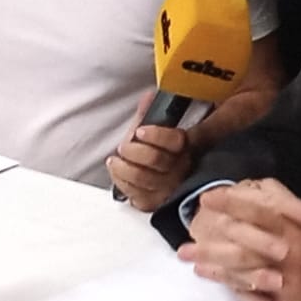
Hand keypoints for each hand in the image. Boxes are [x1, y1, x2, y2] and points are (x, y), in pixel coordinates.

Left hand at [106, 97, 194, 211]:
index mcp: (184, 146)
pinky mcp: (154, 202)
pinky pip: (135, 195)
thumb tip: (148, 97)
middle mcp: (179, 168)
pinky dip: (122, 182)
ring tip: (115, 160)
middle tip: (124, 146)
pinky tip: (119, 173)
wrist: (160, 176)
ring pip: (143, 179)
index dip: (156, 135)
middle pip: (155, 160)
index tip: (140, 131)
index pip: (174, 141)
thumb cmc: (158, 150)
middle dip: (133, 150)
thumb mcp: (156, 127)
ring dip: (123, 167)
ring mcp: (167, 188)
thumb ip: (151, 113)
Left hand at [179, 179, 300, 300]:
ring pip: (242, 268)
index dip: (232, 204)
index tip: (209, 198)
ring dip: (213, 264)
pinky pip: (252, 293)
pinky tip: (213, 278)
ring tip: (189, 259)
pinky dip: (230, 285)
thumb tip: (256, 208)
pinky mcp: (285, 299)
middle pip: (242, 243)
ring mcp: (285, 277)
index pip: (259, 211)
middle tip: (184, 240)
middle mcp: (288, 250)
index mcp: (295, 228)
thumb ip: (286, 219)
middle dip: (211, 240)